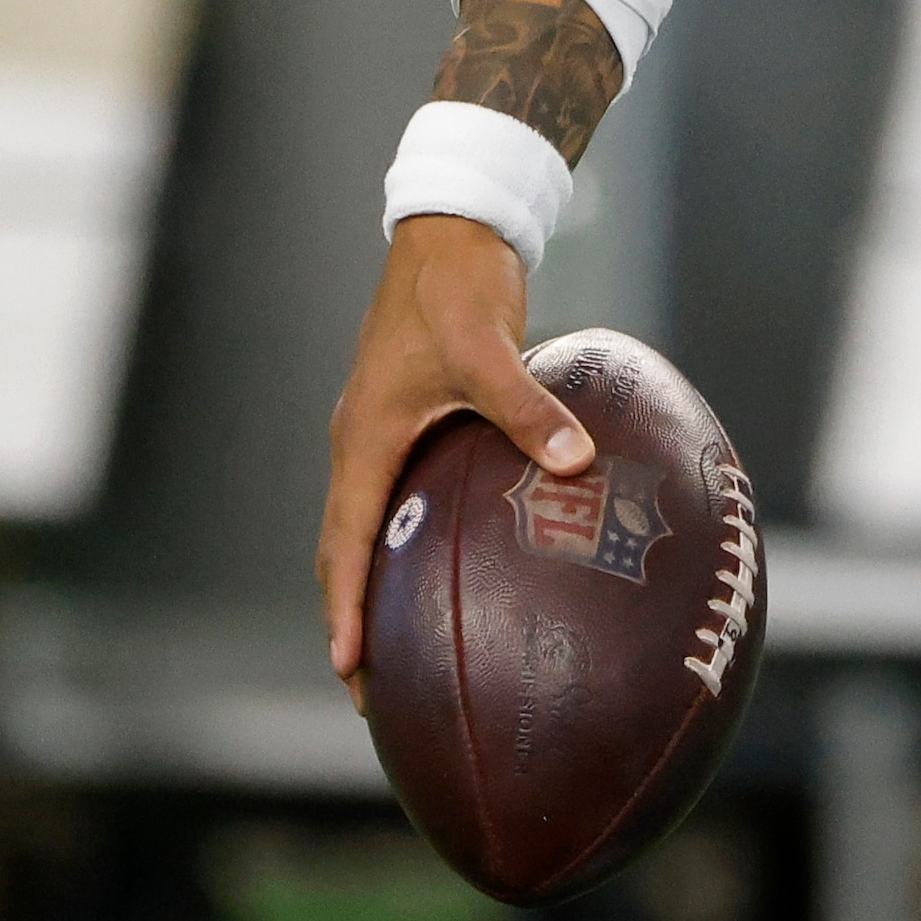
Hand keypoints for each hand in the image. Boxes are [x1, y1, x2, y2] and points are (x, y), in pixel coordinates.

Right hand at [319, 212, 591, 695]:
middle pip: (345, 550)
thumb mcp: (489, 350)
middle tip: (373, 687)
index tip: (349, 670)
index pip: (345, 545)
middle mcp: (363, 443)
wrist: (450, 232)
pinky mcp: (412, 417)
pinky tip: (453, 558)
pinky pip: (400, 495)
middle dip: (354, 618)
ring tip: (404, 643)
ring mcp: (383, 431)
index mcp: (365, 439)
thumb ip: (528, 409)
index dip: (346, 610)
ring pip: (369, 525)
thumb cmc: (459, 289)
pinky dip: (408, 537)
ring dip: (376, 582)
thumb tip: (575, 462)